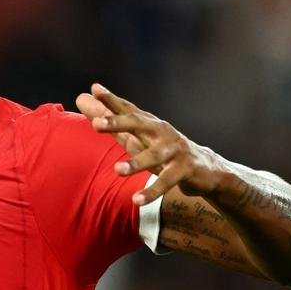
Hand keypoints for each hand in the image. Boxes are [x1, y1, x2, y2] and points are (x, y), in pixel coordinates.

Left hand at [75, 83, 227, 204]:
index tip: (95, 89)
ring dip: (136, 163)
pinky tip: (137, 200)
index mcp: (149, 124)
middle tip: (96, 124)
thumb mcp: (138, 138)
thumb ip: (111, 124)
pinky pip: (167, 181)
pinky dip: (152, 191)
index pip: (128, 109)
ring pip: (154, 155)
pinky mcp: (185, 169)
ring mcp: (175, 150)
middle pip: (139, 123)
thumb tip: (83, 100)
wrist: (206, 169)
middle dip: (118, 123)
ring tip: (118, 170)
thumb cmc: (164, 151)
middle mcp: (161, 132)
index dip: (112, 100)